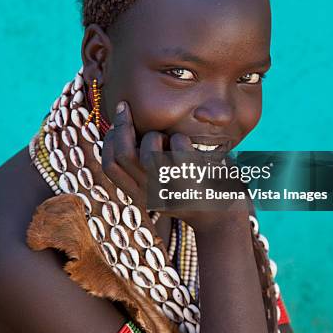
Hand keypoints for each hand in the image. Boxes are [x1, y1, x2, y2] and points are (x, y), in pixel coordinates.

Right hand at [101, 101, 249, 231]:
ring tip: (167, 138)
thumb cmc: (195, 194)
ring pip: (148, 154)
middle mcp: (151, 194)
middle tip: (126, 108)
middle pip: (123, 156)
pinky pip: (179, 150)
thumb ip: (146, 167)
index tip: (116, 122)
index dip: (108, 140)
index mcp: (141, 194)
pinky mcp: (193, 185)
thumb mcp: (164, 185)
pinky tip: (188, 144)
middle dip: (121, 125)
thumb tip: (124, 130)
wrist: (224, 223)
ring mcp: (171, 191)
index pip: (110, 166)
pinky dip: (181, 140)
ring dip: (154, 135)